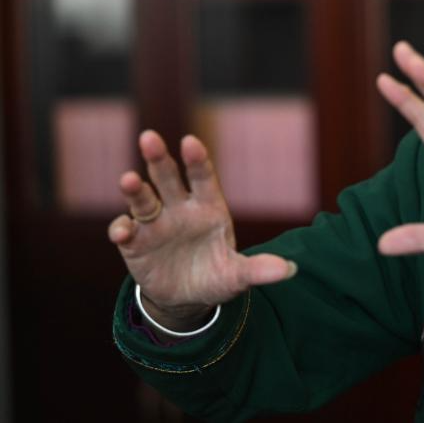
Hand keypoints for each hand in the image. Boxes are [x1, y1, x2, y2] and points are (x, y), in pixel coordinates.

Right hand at [107, 131, 295, 329]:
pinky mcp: (134, 243)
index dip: (197, 160)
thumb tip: (290, 270)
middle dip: (159, 158)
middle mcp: (179, 209)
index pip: (203, 178)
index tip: (190, 142)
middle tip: (149, 137)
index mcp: (208, 208)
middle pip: (168, 178)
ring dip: (134, 189)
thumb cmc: (216, 276)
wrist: (187, 298)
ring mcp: (155, 224)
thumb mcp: (238, 275)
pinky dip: (121, 229)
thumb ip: (258, 269)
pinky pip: (125, 230)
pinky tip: (124, 231)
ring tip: (128, 179)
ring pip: (143, 199)